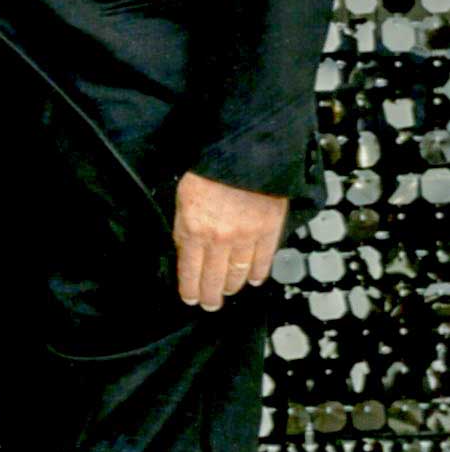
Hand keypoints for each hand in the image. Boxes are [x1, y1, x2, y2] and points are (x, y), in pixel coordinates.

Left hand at [173, 171, 287, 310]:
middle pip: (214, 280)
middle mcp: (218, 239)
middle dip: (210, 296)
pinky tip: (252, 279)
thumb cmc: (209, 165)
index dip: (190, 289)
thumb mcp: (183, 193)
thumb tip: (186, 248)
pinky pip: (262, 261)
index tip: (190, 298)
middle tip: (210, 304)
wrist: (244, 147)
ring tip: (228, 291)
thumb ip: (184, 224)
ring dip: (232, 287)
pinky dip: (257, 273)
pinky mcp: (268, 231)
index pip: (189, 271)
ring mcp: (245, 237)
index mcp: (193, 228)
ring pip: (237, 274)